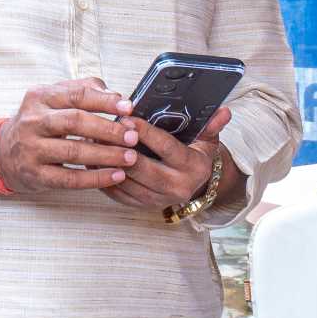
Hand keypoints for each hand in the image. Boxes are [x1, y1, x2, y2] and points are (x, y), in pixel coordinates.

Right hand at [0, 79, 139, 193]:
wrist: (2, 153)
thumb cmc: (39, 123)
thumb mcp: (53, 99)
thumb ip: (83, 90)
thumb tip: (116, 95)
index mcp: (40, 97)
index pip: (76, 95)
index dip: (104, 101)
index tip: (128, 107)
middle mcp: (33, 121)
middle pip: (75, 122)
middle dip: (108, 129)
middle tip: (132, 136)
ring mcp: (31, 149)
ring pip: (73, 151)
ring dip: (106, 155)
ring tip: (130, 157)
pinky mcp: (35, 174)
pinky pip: (69, 178)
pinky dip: (95, 178)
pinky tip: (116, 176)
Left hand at [102, 107, 233, 214]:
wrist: (196, 186)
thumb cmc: (197, 156)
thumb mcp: (207, 140)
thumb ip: (212, 125)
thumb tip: (224, 111)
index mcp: (192, 168)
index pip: (166, 148)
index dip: (146, 133)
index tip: (128, 118)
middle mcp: (176, 188)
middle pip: (142, 168)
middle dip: (121, 148)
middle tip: (103, 129)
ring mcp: (156, 200)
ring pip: (126, 182)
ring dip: (107, 162)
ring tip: (93, 141)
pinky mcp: (140, 206)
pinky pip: (117, 193)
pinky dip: (103, 176)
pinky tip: (93, 160)